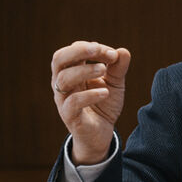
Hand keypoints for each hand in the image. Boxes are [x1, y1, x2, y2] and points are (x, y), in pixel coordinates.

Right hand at [50, 41, 130, 163]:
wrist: (101, 133)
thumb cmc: (103, 104)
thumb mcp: (114, 83)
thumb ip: (118, 68)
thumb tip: (123, 51)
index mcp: (71, 70)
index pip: (74, 51)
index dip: (93, 48)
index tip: (113, 55)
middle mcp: (62, 83)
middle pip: (58, 59)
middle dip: (78, 51)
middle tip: (96, 49)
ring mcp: (63, 99)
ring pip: (64, 79)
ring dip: (84, 70)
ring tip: (103, 70)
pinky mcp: (69, 116)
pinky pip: (72, 103)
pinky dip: (89, 95)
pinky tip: (105, 93)